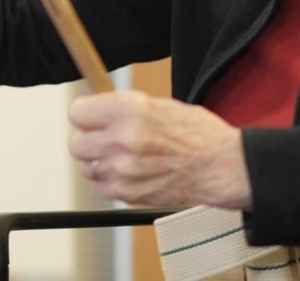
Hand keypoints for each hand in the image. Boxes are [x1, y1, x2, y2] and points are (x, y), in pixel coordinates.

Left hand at [69, 90, 251, 209]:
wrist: (222, 167)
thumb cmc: (199, 134)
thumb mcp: (161, 105)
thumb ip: (125, 108)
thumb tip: (100, 110)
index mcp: (130, 110)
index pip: (77, 112)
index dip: (86, 116)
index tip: (92, 119)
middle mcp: (122, 139)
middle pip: (76, 143)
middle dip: (89, 141)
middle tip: (106, 140)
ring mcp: (123, 170)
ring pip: (86, 167)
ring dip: (98, 163)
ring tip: (122, 158)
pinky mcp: (127, 194)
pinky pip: (100, 187)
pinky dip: (109, 181)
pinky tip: (128, 173)